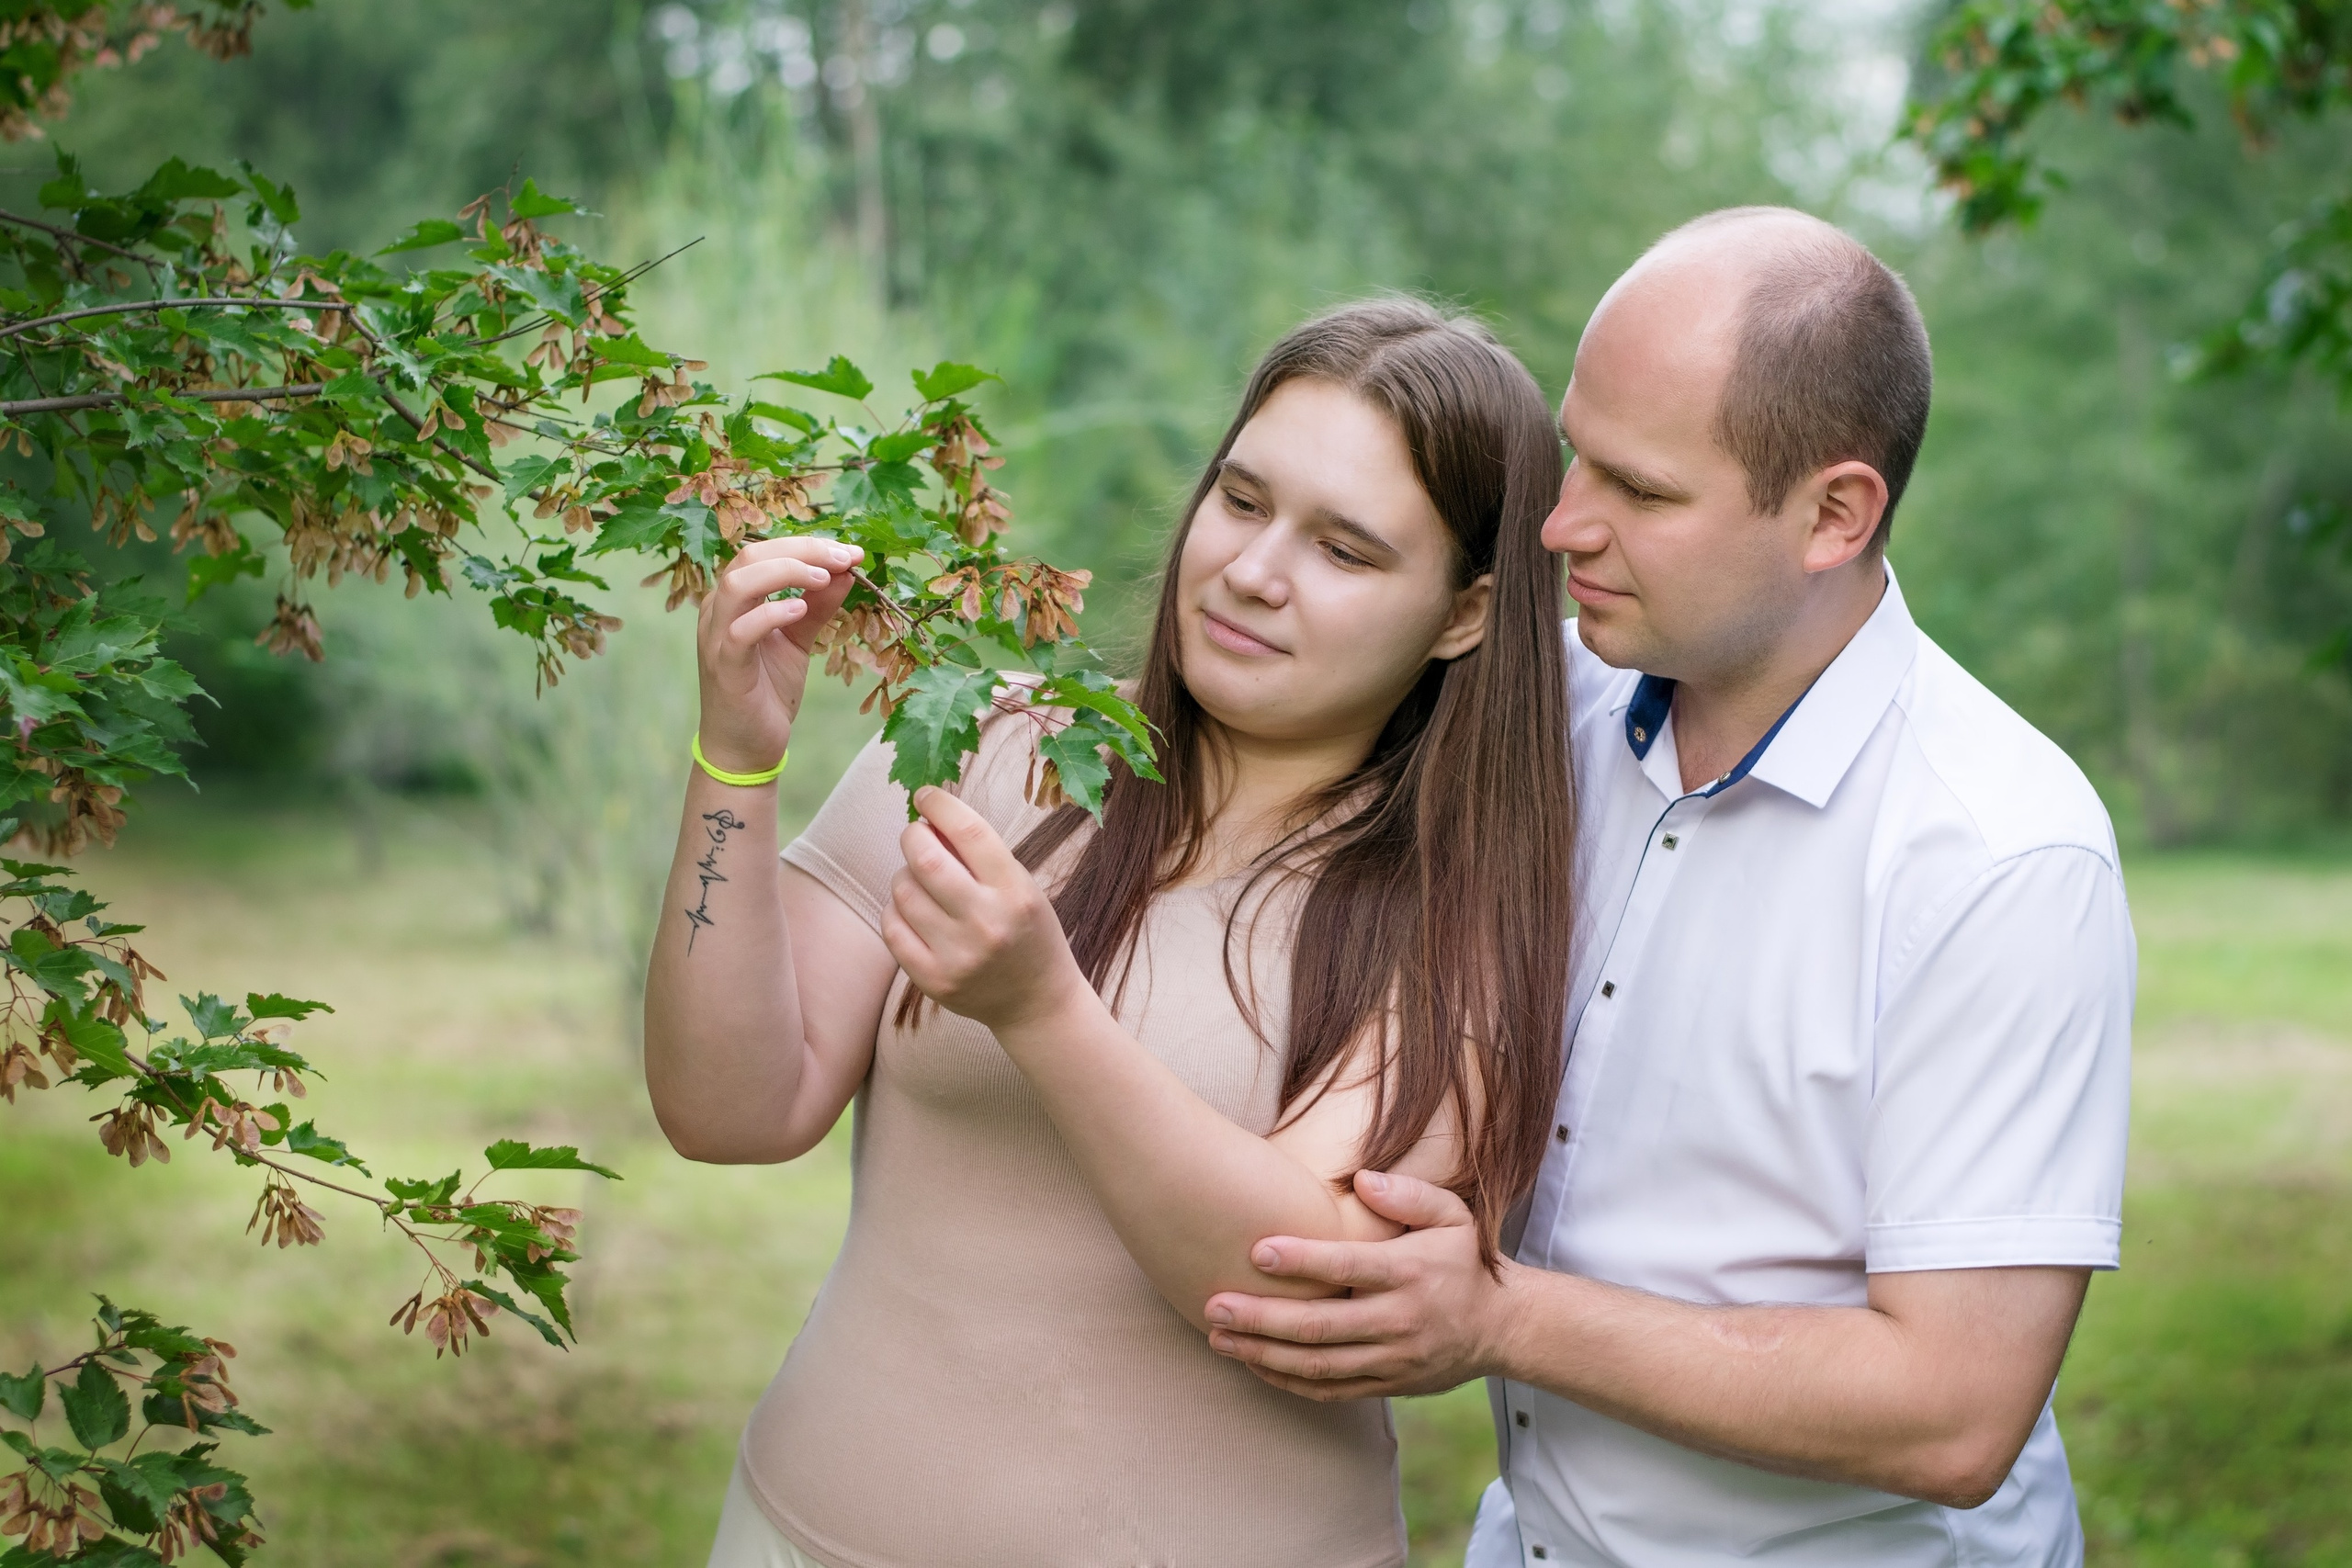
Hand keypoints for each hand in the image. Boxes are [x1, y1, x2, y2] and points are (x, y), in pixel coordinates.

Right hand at [694, 536, 863, 774]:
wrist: (745, 748)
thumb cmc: (767, 691)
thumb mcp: (798, 640)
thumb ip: (818, 607)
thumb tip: (847, 571)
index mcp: (733, 600)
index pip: (763, 552)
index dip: (807, 545)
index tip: (850, 552)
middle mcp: (717, 611)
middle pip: (750, 556)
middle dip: (802, 550)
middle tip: (843, 558)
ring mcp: (716, 638)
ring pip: (738, 585)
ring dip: (785, 573)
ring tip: (824, 578)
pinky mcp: (724, 668)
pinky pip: (740, 632)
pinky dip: (771, 614)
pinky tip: (801, 610)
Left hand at [882, 786, 1089, 1033]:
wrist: (1037, 1002)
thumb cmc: (1027, 931)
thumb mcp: (1020, 886)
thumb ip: (979, 854)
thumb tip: (929, 816)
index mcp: (1015, 891)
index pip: (969, 831)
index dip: (939, 804)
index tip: (926, 795)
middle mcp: (986, 923)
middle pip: (925, 860)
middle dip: (913, 836)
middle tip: (916, 835)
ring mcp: (957, 956)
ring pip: (902, 892)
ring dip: (904, 875)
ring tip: (921, 881)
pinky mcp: (933, 980)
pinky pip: (892, 928)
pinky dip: (895, 910)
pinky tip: (912, 910)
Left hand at [1203, 1169, 1516, 1399]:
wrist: (1501, 1327)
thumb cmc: (1463, 1259)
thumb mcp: (1451, 1214)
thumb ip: (1408, 1193)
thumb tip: (1361, 1181)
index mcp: (1410, 1273)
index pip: (1348, 1267)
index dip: (1301, 1260)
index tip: (1256, 1251)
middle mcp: (1399, 1320)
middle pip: (1321, 1326)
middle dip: (1262, 1319)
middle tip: (1214, 1305)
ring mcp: (1392, 1359)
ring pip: (1318, 1365)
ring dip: (1263, 1354)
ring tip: (1219, 1339)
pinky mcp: (1388, 1385)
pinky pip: (1330, 1390)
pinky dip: (1288, 1381)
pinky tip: (1253, 1364)